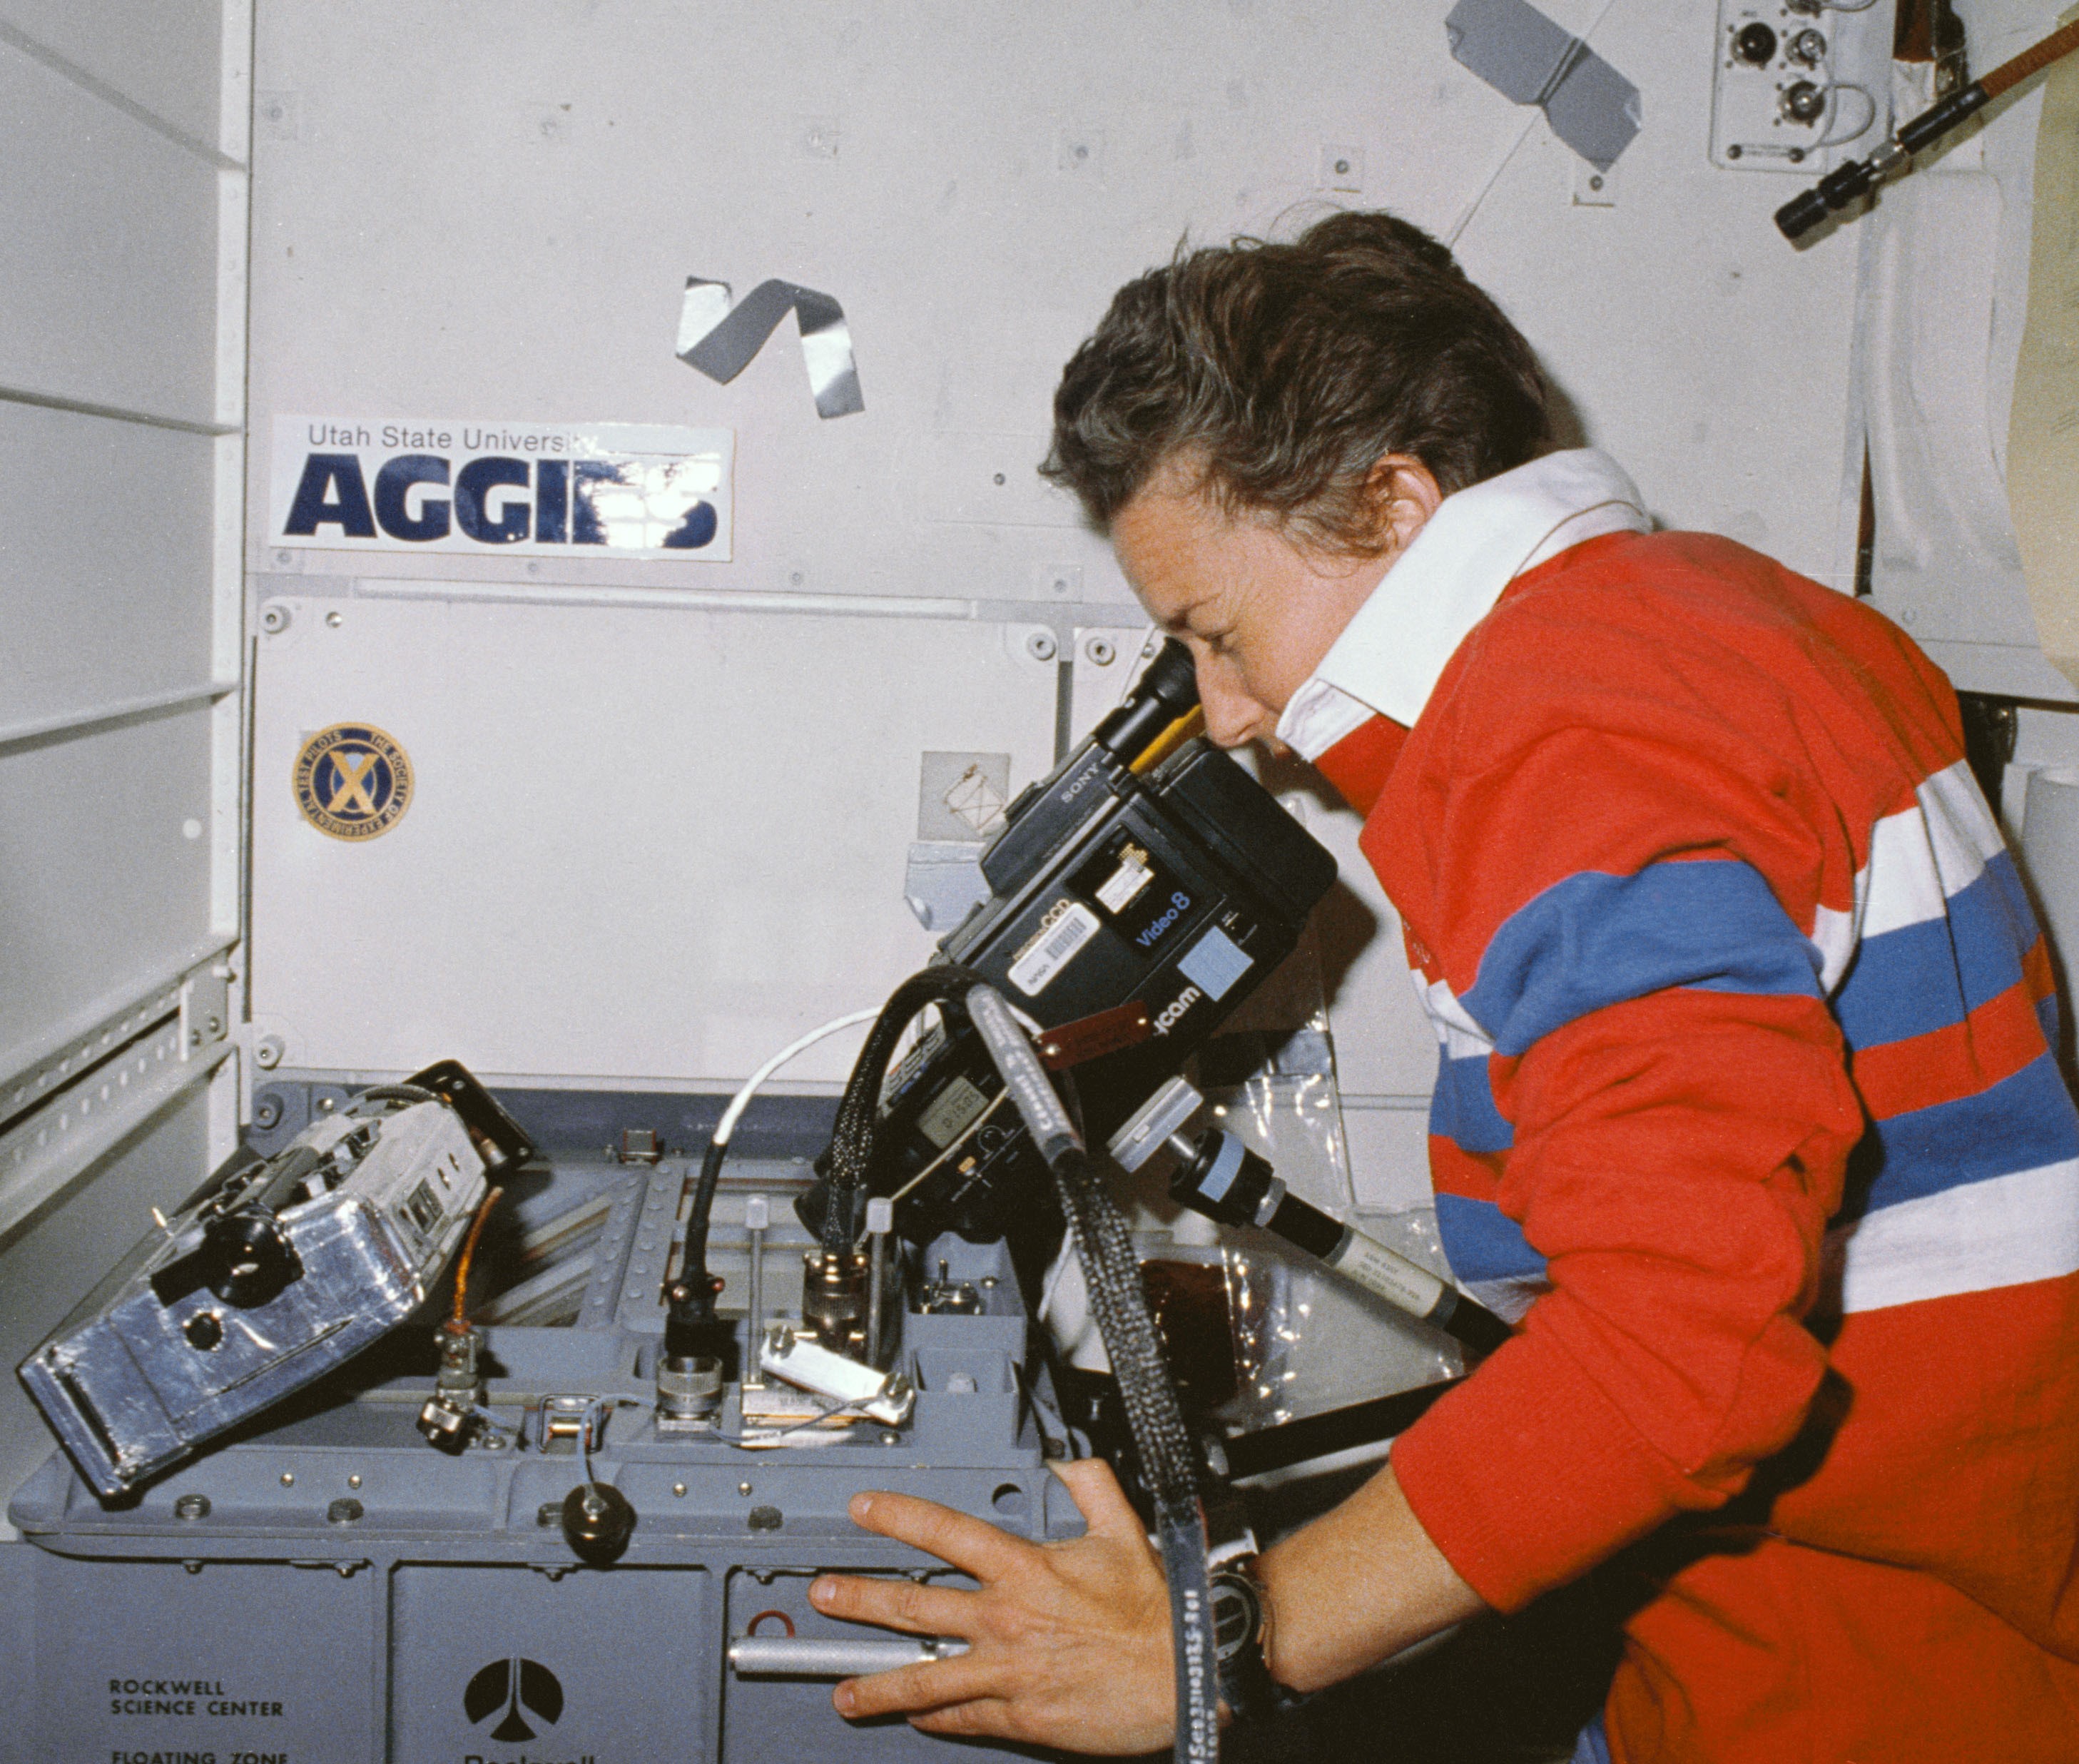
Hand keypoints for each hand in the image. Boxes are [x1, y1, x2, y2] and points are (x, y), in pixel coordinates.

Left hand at [808, 1457, 1175, 1753]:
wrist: (1183, 1674)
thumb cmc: (1155, 1610)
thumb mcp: (1123, 1531)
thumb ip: (1091, 1487)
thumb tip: (1068, 1461)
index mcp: (1025, 1568)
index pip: (945, 1532)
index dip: (898, 1516)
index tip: (865, 1509)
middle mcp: (1004, 1618)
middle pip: (914, 1606)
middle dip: (859, 1599)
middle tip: (824, 1595)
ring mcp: (1005, 1671)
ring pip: (923, 1677)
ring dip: (876, 1683)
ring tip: (845, 1689)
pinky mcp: (1018, 1715)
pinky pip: (962, 1716)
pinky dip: (933, 1717)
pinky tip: (915, 1716)